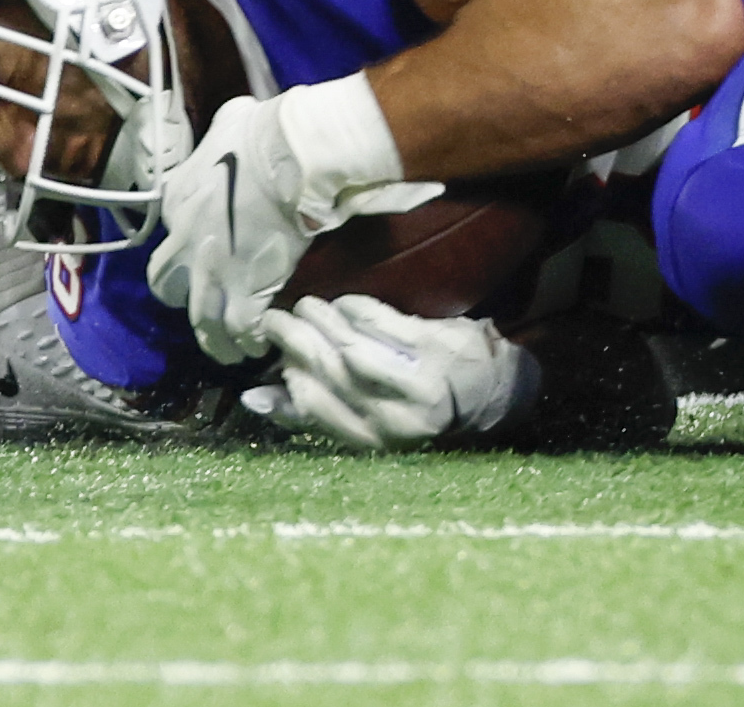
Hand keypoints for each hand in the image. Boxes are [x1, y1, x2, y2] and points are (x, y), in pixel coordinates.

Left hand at [148, 96, 311, 364]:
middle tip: (206, 302)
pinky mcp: (245, 291)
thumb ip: (222, 135)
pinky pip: (240, 329)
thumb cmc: (262, 133)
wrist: (289, 158)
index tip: (207, 250)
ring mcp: (212, 272)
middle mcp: (184, 243)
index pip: (171, 232)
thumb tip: (235, 129)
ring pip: (200, 320)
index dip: (188, 244)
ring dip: (213, 339)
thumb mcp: (229, 122)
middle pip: (166, 284)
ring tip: (230, 351)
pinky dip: (249, 341)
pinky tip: (260, 346)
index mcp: (176, 202)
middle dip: (183, 295)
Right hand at [239, 296, 534, 448]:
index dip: (288, 377)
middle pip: (328, 370)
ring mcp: (418, 380)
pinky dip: (354, 308)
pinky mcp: (434, 345)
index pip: (315, 406)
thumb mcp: (369, 418)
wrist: (490, 391)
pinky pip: (380, 320)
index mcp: (375, 439)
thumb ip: (311, 412)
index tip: (274, 355)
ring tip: (306, 307)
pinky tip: (343, 303)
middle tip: (276, 320)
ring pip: (349, 343)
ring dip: (319, 319)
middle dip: (294, 339)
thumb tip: (253, 398)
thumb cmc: (416, 404)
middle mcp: (397, 417)